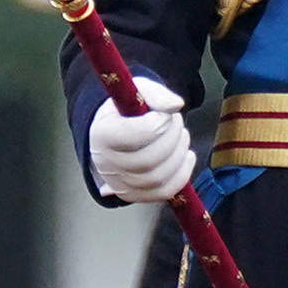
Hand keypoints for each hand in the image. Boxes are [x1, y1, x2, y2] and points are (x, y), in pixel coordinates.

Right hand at [86, 78, 192, 206]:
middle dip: (173, 137)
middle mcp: (106, 163)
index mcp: (102, 134)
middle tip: (176, 122)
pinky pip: (164, 192)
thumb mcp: (137, 91)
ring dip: (179, 153)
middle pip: (150, 159)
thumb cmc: (126, 111)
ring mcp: (118, 183)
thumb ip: (155, 94)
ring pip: (159, 177)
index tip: (166, 112)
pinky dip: (182, 174)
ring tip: (180, 135)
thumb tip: (176, 105)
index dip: (161, 121)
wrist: (113, 132)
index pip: (140, 134)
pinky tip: (185, 156)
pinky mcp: (133, 195)